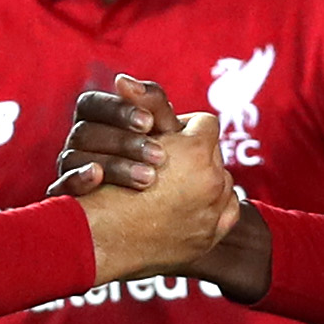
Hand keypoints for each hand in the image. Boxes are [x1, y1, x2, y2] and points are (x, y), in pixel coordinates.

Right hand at [63, 75, 269, 292]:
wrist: (97, 243)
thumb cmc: (105, 183)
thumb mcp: (124, 135)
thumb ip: (144, 104)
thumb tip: (129, 80)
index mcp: (195, 151)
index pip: (204, 123)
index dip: (182, 129)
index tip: (163, 137)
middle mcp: (213, 183)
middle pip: (215, 155)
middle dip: (194, 155)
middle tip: (169, 162)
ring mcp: (213, 216)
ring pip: (224, 185)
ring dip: (204, 183)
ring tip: (176, 189)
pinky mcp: (208, 241)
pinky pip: (226, 214)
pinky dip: (209, 210)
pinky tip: (186, 209)